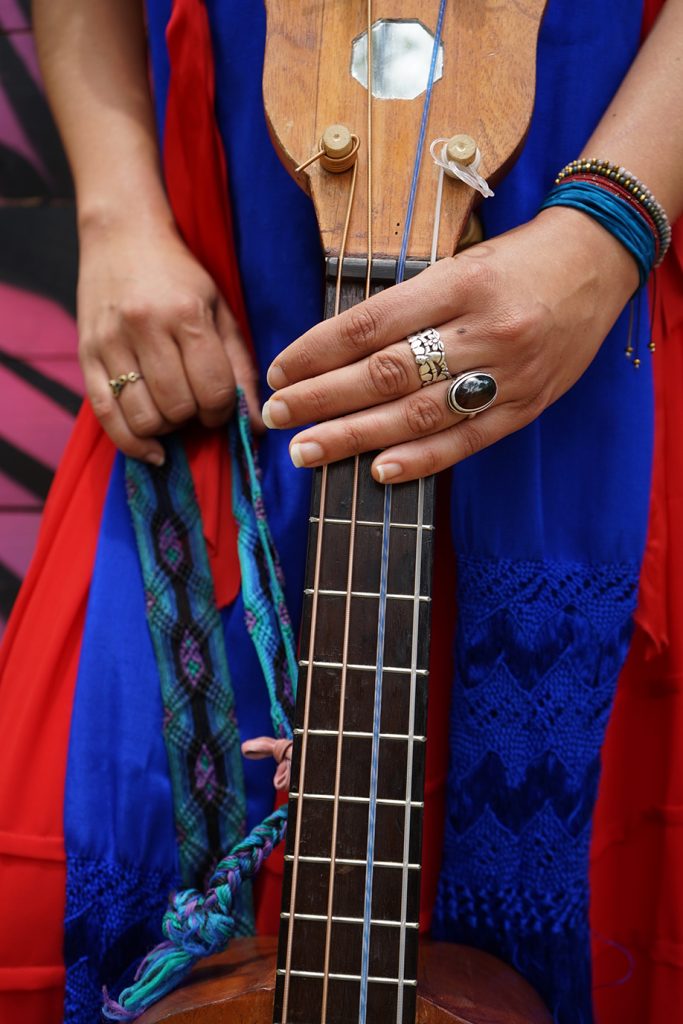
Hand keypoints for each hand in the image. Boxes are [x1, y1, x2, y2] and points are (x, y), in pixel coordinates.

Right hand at [78, 216, 261, 463]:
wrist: (121, 236)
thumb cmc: (180, 276)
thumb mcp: (220, 310)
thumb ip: (239, 367)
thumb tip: (257, 424)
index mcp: (186, 315)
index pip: (214, 389)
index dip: (223, 410)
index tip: (221, 405)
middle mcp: (146, 328)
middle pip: (179, 407)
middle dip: (195, 418)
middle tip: (197, 406)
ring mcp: (111, 342)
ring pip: (144, 417)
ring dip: (165, 428)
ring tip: (172, 412)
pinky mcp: (87, 355)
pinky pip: (106, 415)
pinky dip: (131, 442)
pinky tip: (151, 450)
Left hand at [261, 207, 638, 482]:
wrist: (599, 263)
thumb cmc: (517, 260)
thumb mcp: (459, 262)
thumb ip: (407, 304)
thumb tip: (338, 353)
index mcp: (459, 283)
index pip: (372, 323)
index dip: (317, 351)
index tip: (279, 372)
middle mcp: (484, 330)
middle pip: (387, 373)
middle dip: (323, 398)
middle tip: (277, 416)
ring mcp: (508, 374)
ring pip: (419, 413)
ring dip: (355, 436)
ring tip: (307, 450)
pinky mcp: (526, 406)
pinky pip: (467, 440)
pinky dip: (421, 460)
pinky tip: (378, 470)